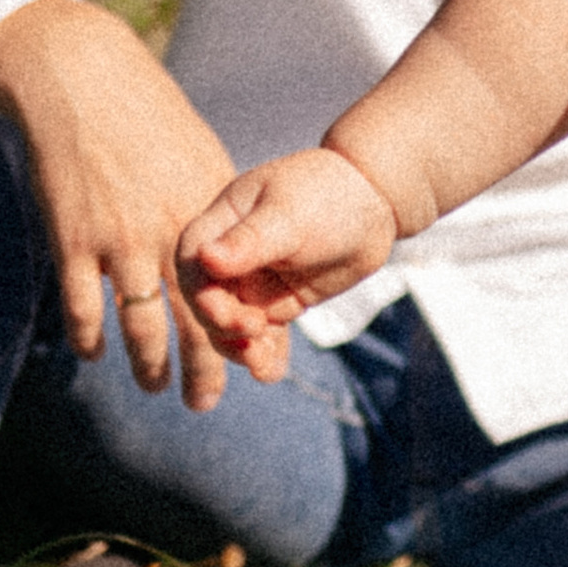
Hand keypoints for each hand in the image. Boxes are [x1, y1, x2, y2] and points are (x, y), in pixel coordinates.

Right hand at [0, 0, 242, 408]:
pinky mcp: (75, 238)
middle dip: (205, 364)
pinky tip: (95, 354)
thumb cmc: (154, 122)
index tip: (260, 364)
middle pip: (194, 316)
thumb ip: (220, 212)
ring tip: (156, 388)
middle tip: (207, 401)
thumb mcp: (204, 162)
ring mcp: (120, 239)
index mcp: (209, 215)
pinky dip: (90, 334)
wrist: (91, 86)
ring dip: (149, 361)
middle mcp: (170, 234)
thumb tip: (238, 253)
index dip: (246, 332)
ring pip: (140, 321)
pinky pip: (84, 302)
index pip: (235, 290)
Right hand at [178, 148, 399, 375]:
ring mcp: (250, 282)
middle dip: (224, 326)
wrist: (376, 201)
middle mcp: (228, 257)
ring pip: (231, 325)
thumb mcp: (287, 215)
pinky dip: (263, 353)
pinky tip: (270, 372)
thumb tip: (206, 258)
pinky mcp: (274, 303)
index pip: (191, 264)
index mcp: (218, 225)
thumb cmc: (327, 194)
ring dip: (241, 347)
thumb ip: (249, 241)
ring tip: (260, 363)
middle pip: (207, 302)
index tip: (227, 315)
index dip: (201, 295)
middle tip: (254, 334)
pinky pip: (262, 335)